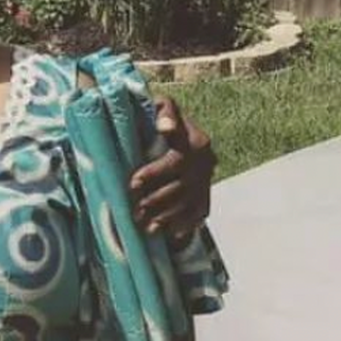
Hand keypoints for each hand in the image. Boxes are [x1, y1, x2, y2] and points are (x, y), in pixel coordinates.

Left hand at [129, 96, 215, 241]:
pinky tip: (168, 233)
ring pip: (190, 204)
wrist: (178, 132)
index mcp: (196, 140)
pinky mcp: (206, 193)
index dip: (155, 174)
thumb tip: (164, 126)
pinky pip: (198, 214)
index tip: (133, 183)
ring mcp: (207, 179)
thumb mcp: (161, 106)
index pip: (176, 161)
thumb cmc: (160, 118)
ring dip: (168, 217)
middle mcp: (206, 161)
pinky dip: (184, 225)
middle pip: (182, 187)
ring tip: (146, 226)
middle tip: (135, 211)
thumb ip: (164, 111)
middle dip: (157, 200)